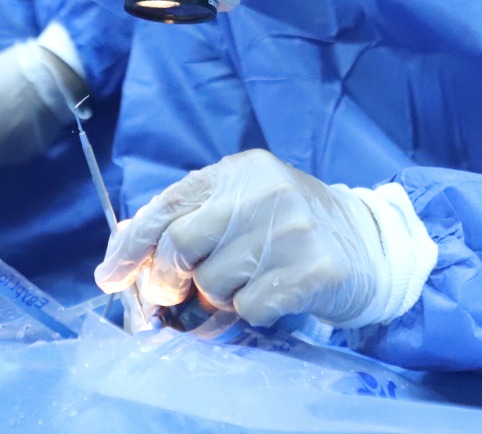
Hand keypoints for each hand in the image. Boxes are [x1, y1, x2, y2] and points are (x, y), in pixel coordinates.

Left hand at [95, 150, 436, 328]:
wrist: (369, 245)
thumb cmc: (293, 228)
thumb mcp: (245, 206)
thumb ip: (192, 219)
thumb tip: (124, 253)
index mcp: (242, 170)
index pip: (169, 204)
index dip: (132, 245)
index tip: (112, 275)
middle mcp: (266, 191)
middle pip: (180, 245)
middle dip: (169, 278)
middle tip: (176, 294)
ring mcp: (291, 229)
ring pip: (212, 283)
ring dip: (218, 298)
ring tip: (246, 284)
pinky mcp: (312, 269)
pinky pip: (249, 308)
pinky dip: (252, 312)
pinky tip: (274, 294)